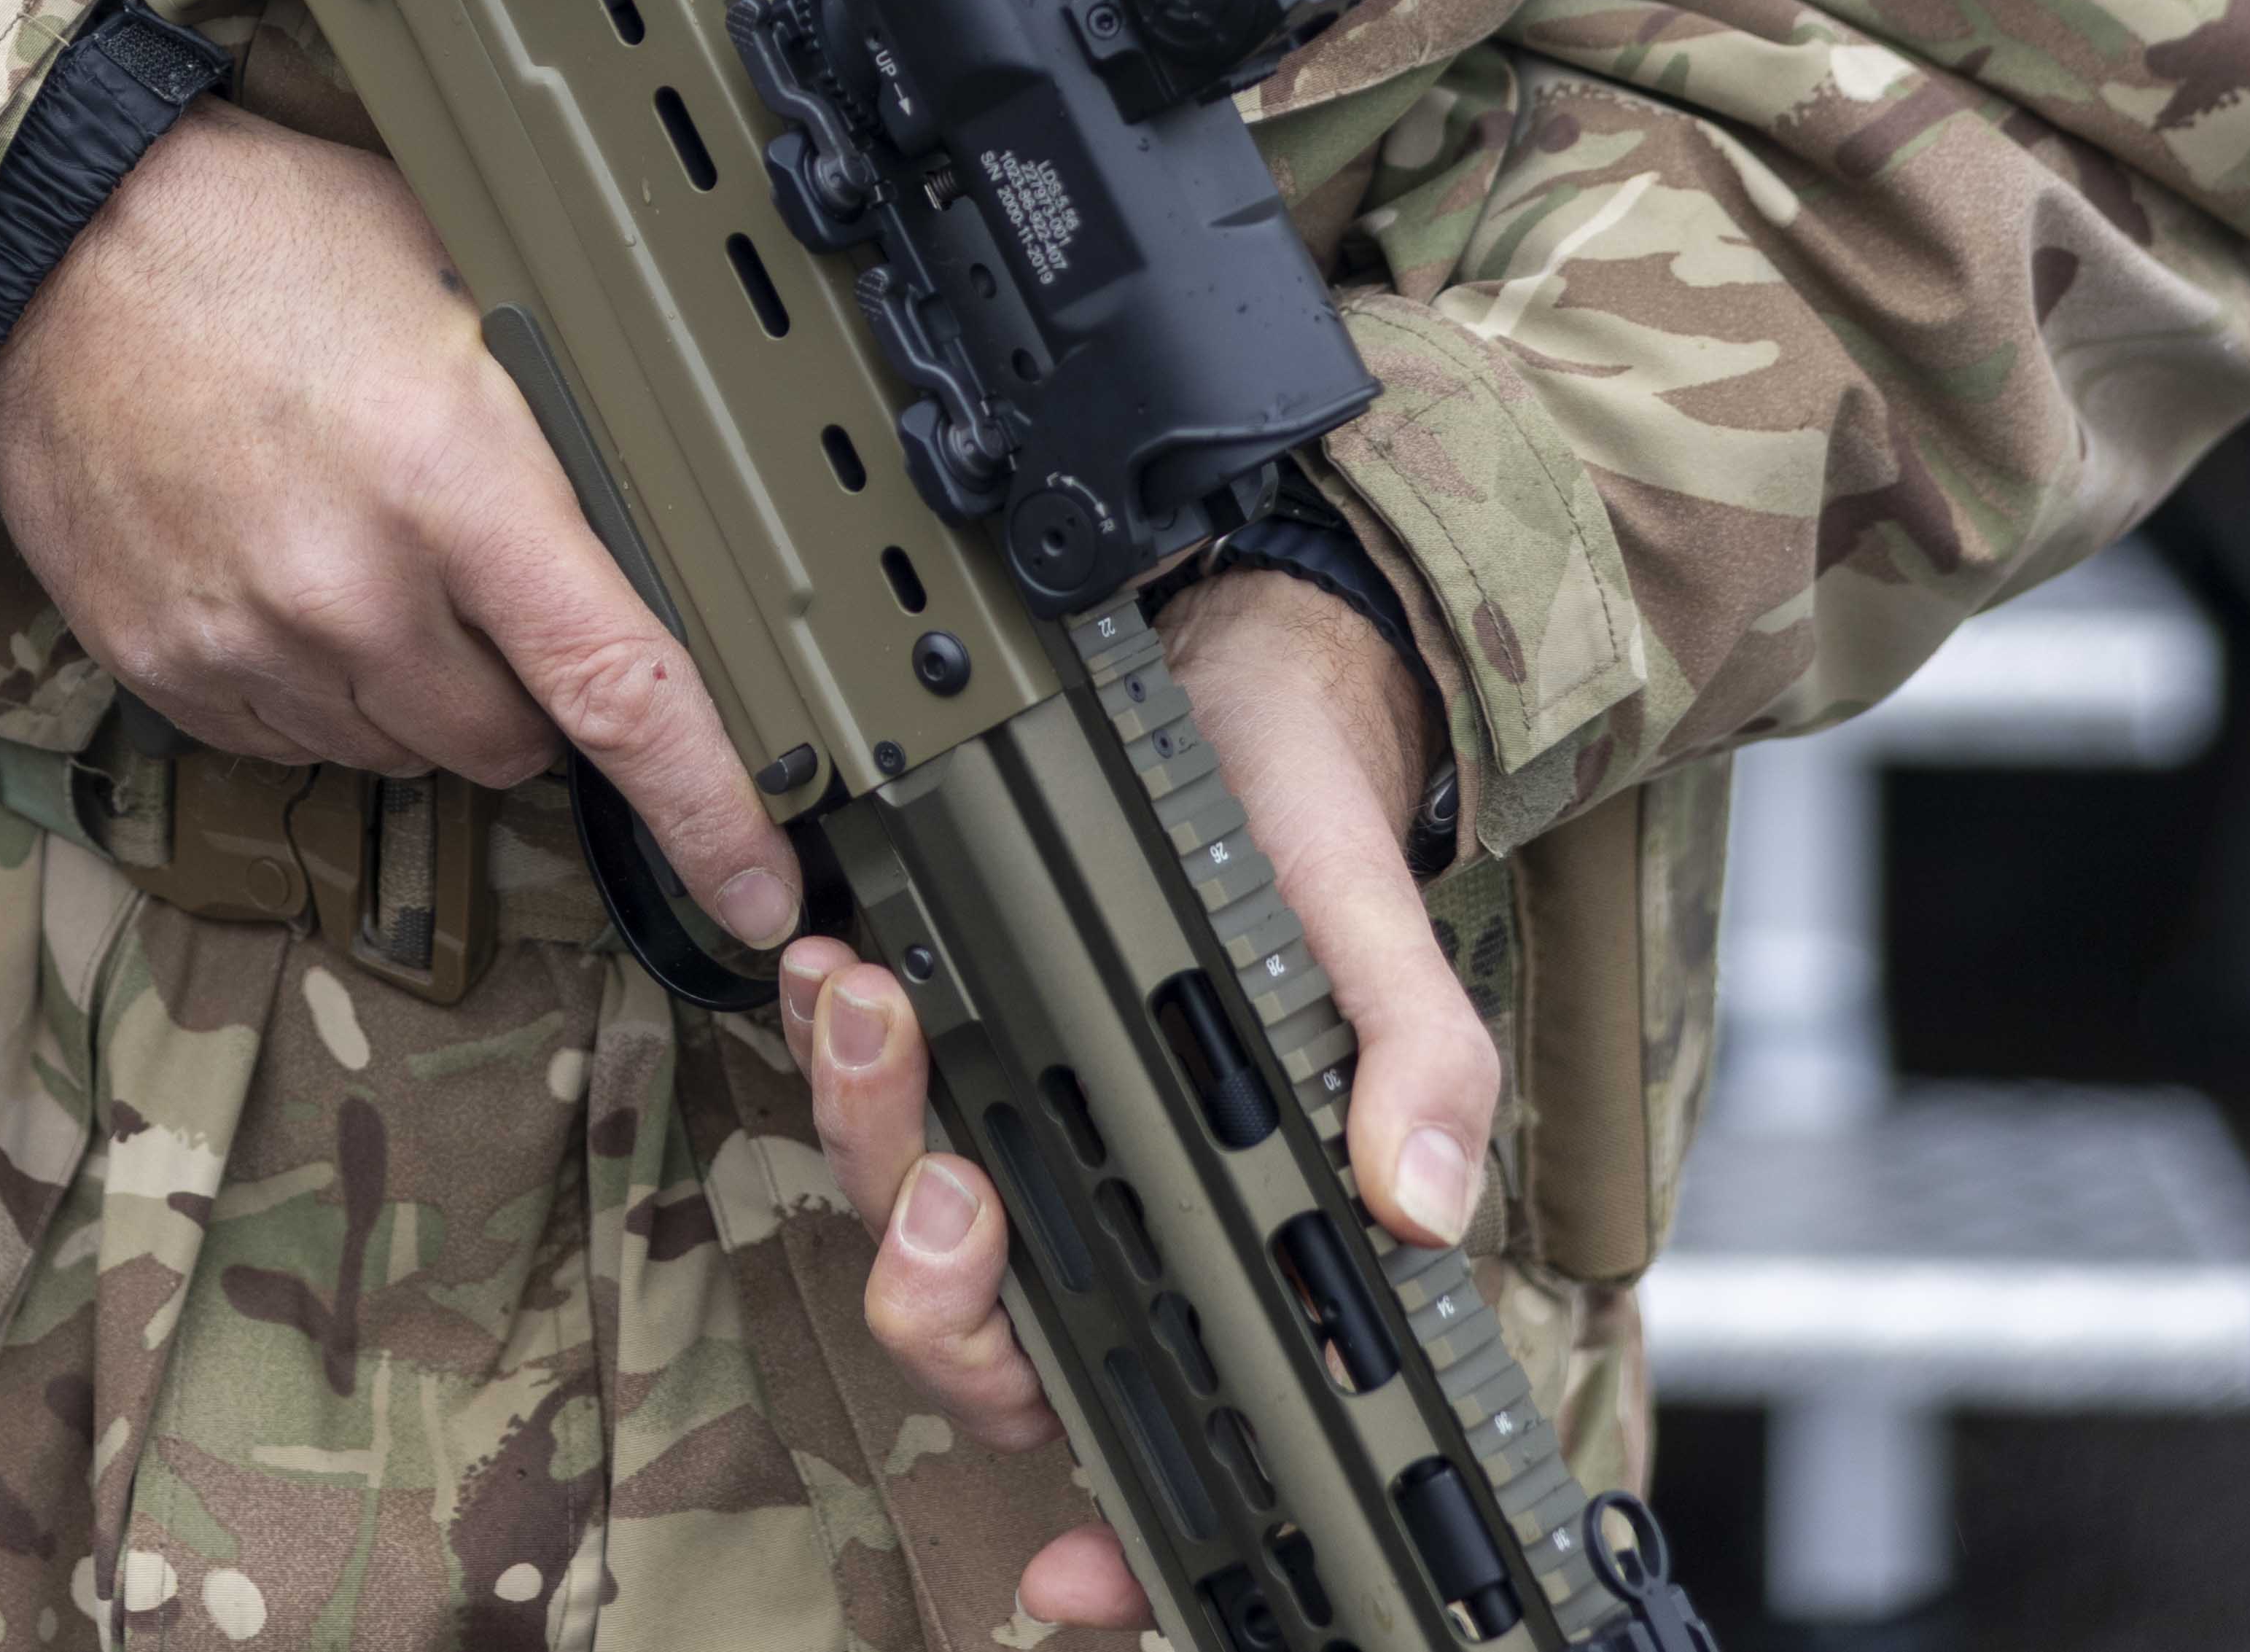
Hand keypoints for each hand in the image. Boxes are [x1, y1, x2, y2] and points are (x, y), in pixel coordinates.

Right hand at [0, 97, 799, 954]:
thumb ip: (553, 426)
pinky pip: (292, 741)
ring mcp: (249, 644)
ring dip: (412, 684)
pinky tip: (284, 570)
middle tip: (479, 570)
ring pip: (399, 750)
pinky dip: (314, 685)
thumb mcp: (459, 284)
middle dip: (522, 686)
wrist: (61, 250)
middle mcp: (353, 590)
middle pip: (507, 743)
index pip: (615, 685)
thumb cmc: (270, 240)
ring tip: (358, 540)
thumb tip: (653, 527)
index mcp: (452, 480)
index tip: (759, 887)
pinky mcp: (168, 675)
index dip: (706, 803)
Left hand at [781, 563, 1499, 1631]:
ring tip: (870, 1019)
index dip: (1116, 1547)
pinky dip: (835, 1046)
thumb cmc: (1316, 838)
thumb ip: (1420, 1064)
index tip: (1059, 1577)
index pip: (1175, 1443)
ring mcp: (1022, 1128)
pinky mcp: (954, 1030)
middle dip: (945, 1297)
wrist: (1249, 686)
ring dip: (868, 1142)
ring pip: (910, 1227)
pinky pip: (867, 1091)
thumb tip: (1417, 1197)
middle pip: (1000, 1350)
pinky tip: (828, 972)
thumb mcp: (1385, 939)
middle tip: (951, 1185)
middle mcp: (1114, 1211)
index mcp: (1231, 1238)